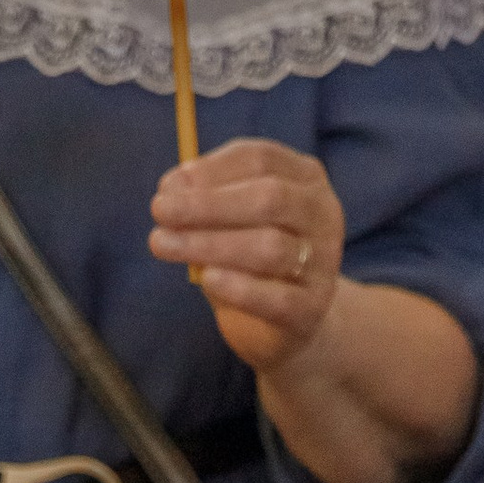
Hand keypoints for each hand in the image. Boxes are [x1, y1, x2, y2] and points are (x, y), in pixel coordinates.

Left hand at [150, 140, 343, 372]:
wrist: (285, 322)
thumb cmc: (250, 259)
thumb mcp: (227, 220)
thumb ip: (203, 199)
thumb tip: (172, 187)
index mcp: (304, 178)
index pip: (261, 160)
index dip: (211, 169)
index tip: (168, 185)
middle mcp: (323, 214)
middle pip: (268, 198)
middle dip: (207, 204)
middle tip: (159, 211)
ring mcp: (324, 263)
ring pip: (269, 247)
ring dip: (210, 243)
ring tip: (164, 244)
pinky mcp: (313, 308)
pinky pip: (276, 298)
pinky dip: (238, 288)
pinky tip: (208, 280)